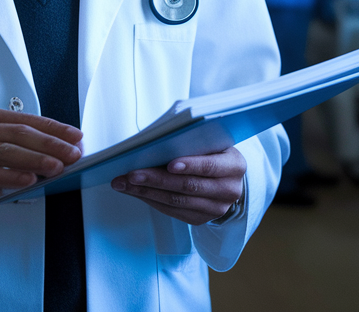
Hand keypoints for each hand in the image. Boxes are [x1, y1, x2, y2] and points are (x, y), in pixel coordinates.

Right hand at [0, 109, 82, 205]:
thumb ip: (24, 149)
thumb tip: (61, 158)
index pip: (30, 121)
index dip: (56, 129)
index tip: (77, 137)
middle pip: (21, 133)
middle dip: (50, 144)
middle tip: (72, 154)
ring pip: (7, 151)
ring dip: (35, 159)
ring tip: (56, 167)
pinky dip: (11, 176)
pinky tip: (28, 179)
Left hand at [111, 147, 245, 224]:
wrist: (226, 178)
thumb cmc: (212, 152)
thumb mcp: (211, 142)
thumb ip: (191, 141)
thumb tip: (155, 141)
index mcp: (235, 166)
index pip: (211, 166)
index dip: (190, 165)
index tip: (169, 164)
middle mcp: (229, 190)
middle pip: (188, 186)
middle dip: (157, 180)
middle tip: (131, 174)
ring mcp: (215, 209)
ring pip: (176, 201)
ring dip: (146, 192)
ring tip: (124, 183)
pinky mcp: (200, 219)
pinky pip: (172, 211)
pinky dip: (150, 200)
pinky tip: (134, 191)